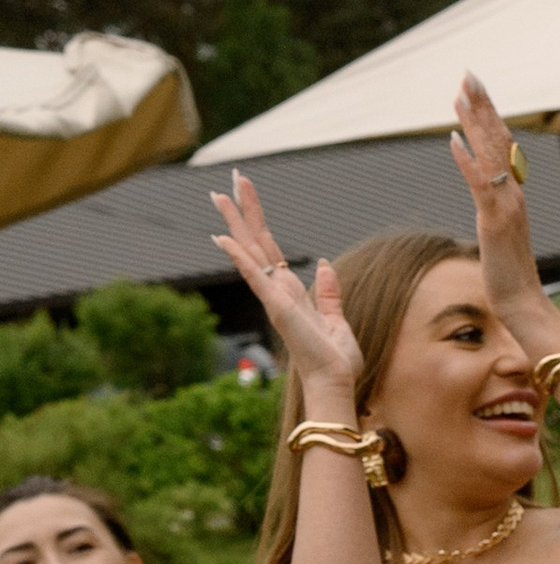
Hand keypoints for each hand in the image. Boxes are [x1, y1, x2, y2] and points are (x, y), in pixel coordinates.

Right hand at [209, 171, 364, 405]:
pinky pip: (255, 278)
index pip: (270, 248)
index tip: (246, 194)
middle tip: (229, 179)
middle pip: (256, 242)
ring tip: (219, 195)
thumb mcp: (336, 319)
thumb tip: (326, 264)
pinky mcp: (278, 308)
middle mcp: (277, 292)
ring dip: (235, 223)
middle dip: (244, 210)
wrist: (335, 383)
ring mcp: (274, 299)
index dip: (258, 221)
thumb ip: (329, 292)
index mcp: (290, 292)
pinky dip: (240, 257)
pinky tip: (223, 237)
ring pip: (251, 252)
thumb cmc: (335, 360)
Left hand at [449, 74, 549, 334]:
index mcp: (513, 193)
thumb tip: (488, 192)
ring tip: (460, 94)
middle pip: (498, 140)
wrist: (523, 302)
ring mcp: (506, 206)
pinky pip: (480, 185)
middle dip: (482, 105)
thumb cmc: (509, 274)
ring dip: (475, 122)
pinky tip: (453, 139)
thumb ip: (495, 207)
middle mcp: (514, 193)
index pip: (500, 145)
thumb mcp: (499, 233)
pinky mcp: (495, 222)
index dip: (487, 115)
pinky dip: (467, 161)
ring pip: (490, 154)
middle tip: (469, 74)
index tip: (474, 89)